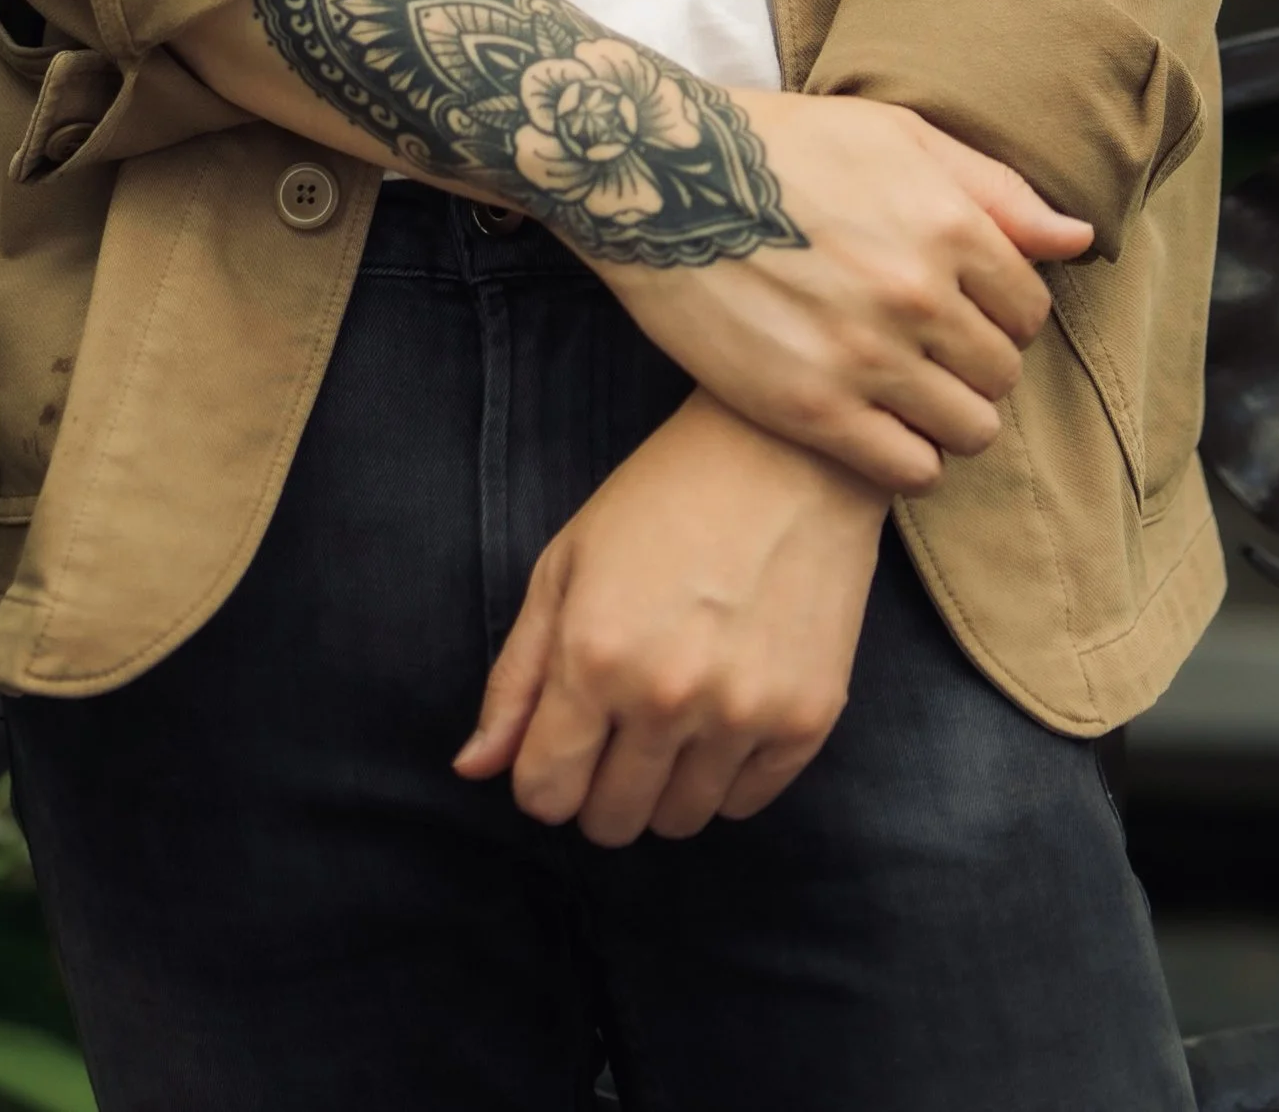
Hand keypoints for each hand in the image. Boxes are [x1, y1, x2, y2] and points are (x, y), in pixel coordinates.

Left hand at [455, 392, 885, 844]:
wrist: (784, 456)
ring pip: (679, 823)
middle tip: (612, 731)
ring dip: (661, 788)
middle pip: (612, 821)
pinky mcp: (807, 721)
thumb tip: (472, 768)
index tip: (557, 747)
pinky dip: (723, 777)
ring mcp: (743, 715)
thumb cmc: (660, 500)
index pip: (545, 792)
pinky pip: (745, 804)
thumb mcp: (565, 567)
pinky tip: (718, 714)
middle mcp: (666, 698)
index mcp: (594, 657)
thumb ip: (516, 677)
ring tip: (667, 719)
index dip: (541, 779)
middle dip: (597, 790)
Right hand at [599, 92, 1091, 493]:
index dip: (999, 313)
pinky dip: (906, 459)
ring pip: (967, 431)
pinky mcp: (811, 407)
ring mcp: (866, 356)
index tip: (960, 310)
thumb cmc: (777, 144)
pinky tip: (874, 427)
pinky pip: (909, 470)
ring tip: (904, 393)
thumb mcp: (891, 134)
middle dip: (973, 366)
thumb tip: (1077, 240)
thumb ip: (991, 188)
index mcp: (946, 223)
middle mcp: (917, 294)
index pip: (1028, 310)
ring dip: (947, 418)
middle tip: (924, 351)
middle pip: (1001, 375)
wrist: (658, 178)